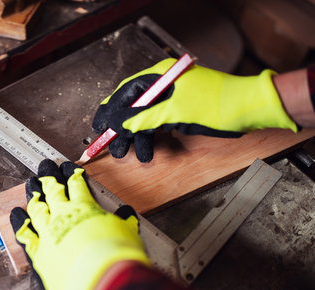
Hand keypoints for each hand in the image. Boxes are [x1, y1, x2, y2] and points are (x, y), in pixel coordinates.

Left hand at [10, 159, 149, 289]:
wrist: (104, 280)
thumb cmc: (117, 257)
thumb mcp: (127, 233)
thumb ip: (123, 221)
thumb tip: (127, 214)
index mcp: (85, 208)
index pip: (76, 185)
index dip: (71, 174)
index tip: (67, 167)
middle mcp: (63, 216)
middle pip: (52, 190)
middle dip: (48, 177)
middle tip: (44, 167)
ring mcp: (47, 233)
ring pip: (36, 208)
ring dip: (33, 194)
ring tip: (30, 183)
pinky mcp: (38, 253)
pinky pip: (24, 233)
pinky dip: (19, 222)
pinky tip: (16, 213)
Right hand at [92, 58, 298, 162]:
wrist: (250, 110)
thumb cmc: (218, 102)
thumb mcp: (176, 111)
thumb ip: (145, 118)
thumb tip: (118, 125)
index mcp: (161, 76)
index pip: (127, 91)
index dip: (110, 109)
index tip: (98, 127)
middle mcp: (164, 86)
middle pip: (134, 107)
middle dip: (123, 129)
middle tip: (114, 148)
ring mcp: (173, 100)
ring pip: (146, 120)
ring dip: (138, 138)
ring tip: (135, 155)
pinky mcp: (181, 113)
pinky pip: (158, 126)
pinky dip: (152, 139)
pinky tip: (148, 152)